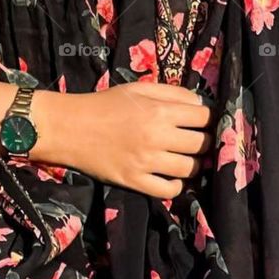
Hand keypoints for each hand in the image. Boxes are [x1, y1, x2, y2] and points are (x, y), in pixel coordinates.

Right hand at [65, 82, 212, 198]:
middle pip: (201, 144)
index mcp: (159, 110)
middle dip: (205, 142)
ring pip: (190, 169)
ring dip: (194, 165)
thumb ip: (171, 92)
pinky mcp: (134, 181)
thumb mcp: (138, 88)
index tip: (204, 122)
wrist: (69, 127)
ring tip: (187, 159)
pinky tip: (172, 177)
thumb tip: (199, 103)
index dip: (209, 119)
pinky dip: (176, 186)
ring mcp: (146, 162)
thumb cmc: (105, 104)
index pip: (203, 117)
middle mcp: (157, 137)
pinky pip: (168, 190)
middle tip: (198, 141)